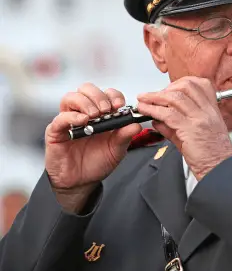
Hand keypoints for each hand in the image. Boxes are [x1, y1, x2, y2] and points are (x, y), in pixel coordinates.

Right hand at [45, 83, 140, 210]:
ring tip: (95, 116)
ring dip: (85, 102)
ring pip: (71, 97)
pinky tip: (83, 121)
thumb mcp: (117, 149)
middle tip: (107, 109)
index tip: (119, 105)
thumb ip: (125, 135)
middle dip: (99, 95)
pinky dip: (72, 116)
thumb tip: (136, 124)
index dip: (113, 95)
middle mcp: (84, 112)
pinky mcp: (56, 131)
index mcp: (101, 113)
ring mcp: (69, 120)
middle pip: (87, 88)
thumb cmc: (98, 162)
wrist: (81, 182)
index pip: (106, 93)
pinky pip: (61, 117)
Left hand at [137, 77, 231, 180]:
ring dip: (155, 97)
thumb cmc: (212, 155)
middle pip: (186, 86)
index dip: (180, 83)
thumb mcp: (195, 135)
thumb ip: (175, 125)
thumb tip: (157, 118)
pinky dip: (154, 110)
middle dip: (166, 88)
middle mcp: (208, 111)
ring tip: (143, 101)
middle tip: (153, 96)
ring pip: (175, 98)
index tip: (168, 89)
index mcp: (212, 109)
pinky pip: (169, 114)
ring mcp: (200, 119)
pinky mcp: (191, 130)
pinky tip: (146, 112)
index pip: (200, 84)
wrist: (221, 170)